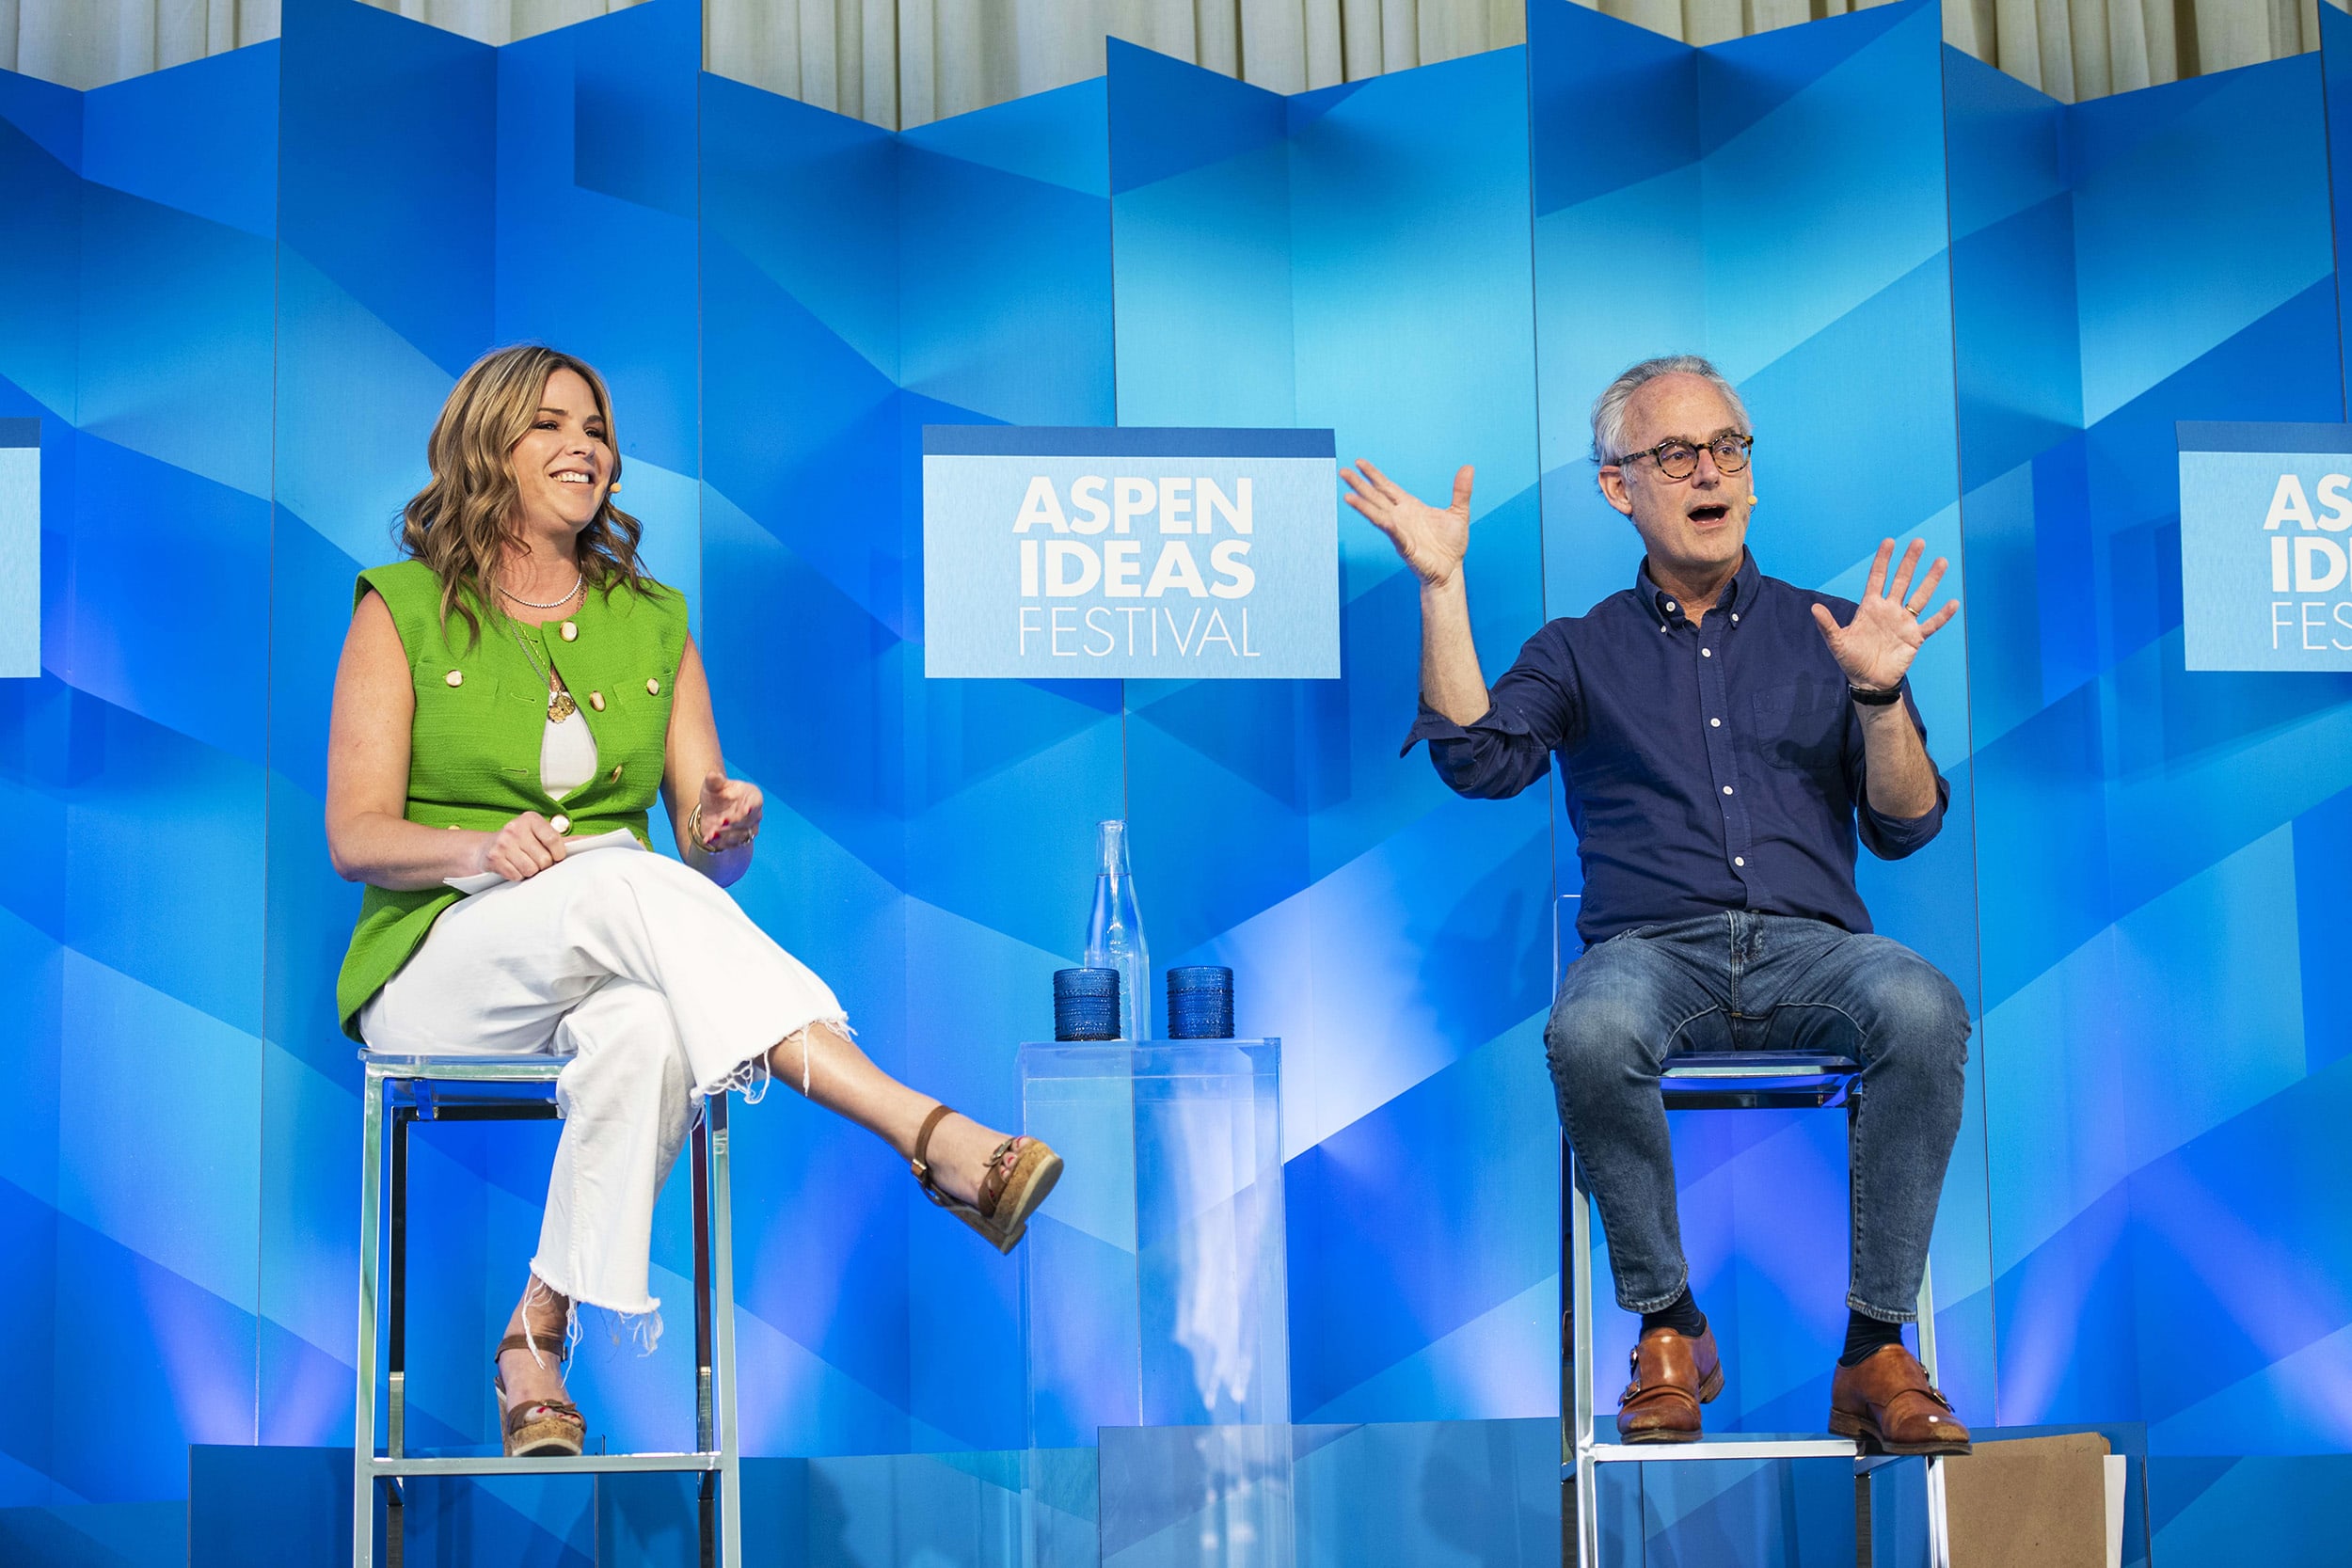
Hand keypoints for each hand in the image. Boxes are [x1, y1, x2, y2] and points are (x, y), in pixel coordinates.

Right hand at [480, 812, 567, 882]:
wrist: (485, 848)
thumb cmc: (519, 841)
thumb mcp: (539, 834)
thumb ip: (563, 839)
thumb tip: (591, 841)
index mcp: (530, 819)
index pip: (554, 840)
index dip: (558, 854)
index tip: (556, 857)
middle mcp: (515, 828)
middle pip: (544, 859)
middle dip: (543, 865)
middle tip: (534, 859)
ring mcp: (503, 843)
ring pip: (531, 870)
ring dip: (530, 871)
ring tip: (523, 862)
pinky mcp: (494, 858)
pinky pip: (517, 876)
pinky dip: (517, 875)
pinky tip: (512, 866)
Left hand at [695, 771, 761, 852]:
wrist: (713, 811)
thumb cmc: (719, 794)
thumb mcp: (714, 786)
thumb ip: (714, 781)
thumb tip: (712, 775)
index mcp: (752, 797)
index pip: (756, 803)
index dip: (752, 807)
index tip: (746, 809)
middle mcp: (754, 815)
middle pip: (749, 822)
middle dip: (736, 823)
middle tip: (722, 821)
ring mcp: (747, 830)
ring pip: (741, 836)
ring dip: (727, 835)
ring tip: (712, 833)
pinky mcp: (736, 841)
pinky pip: (730, 844)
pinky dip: (719, 843)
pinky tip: (707, 839)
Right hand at [1342, 461, 1473, 588]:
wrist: (1450, 571)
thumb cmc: (1451, 545)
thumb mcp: (1459, 512)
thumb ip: (1461, 490)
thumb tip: (1468, 467)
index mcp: (1410, 507)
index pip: (1387, 487)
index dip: (1373, 475)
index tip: (1359, 462)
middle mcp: (1401, 517)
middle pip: (1376, 497)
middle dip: (1360, 485)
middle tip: (1343, 472)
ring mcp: (1400, 531)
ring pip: (1378, 514)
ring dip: (1363, 506)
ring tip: (1348, 496)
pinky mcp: (1405, 547)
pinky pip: (1395, 534)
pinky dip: (1388, 526)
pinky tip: (1382, 519)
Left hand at [1809, 539, 1958, 692]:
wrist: (1869, 682)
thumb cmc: (1851, 660)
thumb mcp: (1837, 642)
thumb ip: (1827, 625)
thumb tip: (1814, 608)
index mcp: (1870, 607)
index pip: (1878, 577)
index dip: (1883, 560)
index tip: (1889, 541)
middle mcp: (1889, 609)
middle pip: (1902, 580)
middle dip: (1909, 562)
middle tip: (1919, 542)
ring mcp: (1903, 622)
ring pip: (1920, 597)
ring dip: (1930, 580)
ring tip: (1941, 562)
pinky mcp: (1915, 637)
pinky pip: (1931, 624)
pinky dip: (1942, 615)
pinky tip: (1953, 603)